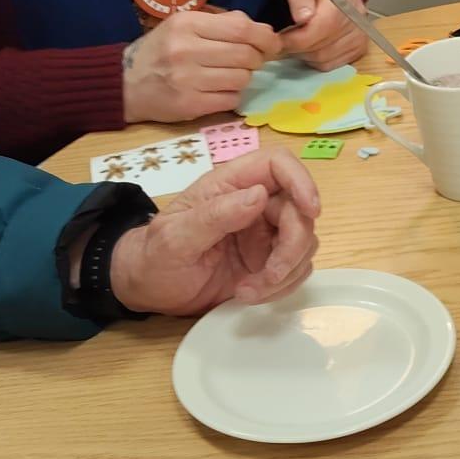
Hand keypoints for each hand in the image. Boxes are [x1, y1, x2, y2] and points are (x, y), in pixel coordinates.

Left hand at [107, 150, 319, 315]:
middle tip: (269, 275)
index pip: (278, 164)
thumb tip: (259, 196)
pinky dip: (282, 286)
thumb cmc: (154, 257)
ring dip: (285, 272)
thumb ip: (215, 215)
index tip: (311, 210)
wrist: (148, 290)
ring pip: (304, 242)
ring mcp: (264, 234)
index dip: (301, 180)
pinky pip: (296, 269)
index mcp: (230, 185)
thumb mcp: (175, 237)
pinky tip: (249, 294)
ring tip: (248, 291)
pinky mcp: (269, 262)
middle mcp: (254, 204)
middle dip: (292, 247)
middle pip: (299, 210)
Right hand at [121, 9, 280, 123]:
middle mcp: (186, 50)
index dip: (265, 37)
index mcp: (187, 24)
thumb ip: (221, 24)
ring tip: (228, 74)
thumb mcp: (183, 25)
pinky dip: (232, 95)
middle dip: (257, 59)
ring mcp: (187, 80)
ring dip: (243, 77)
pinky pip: (231, 99)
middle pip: (246, 55)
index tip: (271, 43)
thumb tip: (262, 31)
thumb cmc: (160, 50)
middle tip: (251, 60)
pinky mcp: (189, 105)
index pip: (242, 28)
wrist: (125, 84)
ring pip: (242, 78)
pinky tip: (219, 90)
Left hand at [280, 0, 366, 69]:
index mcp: (342, 2)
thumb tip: (301, 18)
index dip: (296, 39)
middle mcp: (356, 23)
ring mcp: (359, 39)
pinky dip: (315, 60)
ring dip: (305, 54)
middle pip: (320, 49)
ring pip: (323, 59)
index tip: (279, 38)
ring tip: (298, 39)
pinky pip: (330, 65)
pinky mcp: (358, 51)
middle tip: (285, 38)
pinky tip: (311, 46)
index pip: (319, 30)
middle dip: (297, 47)